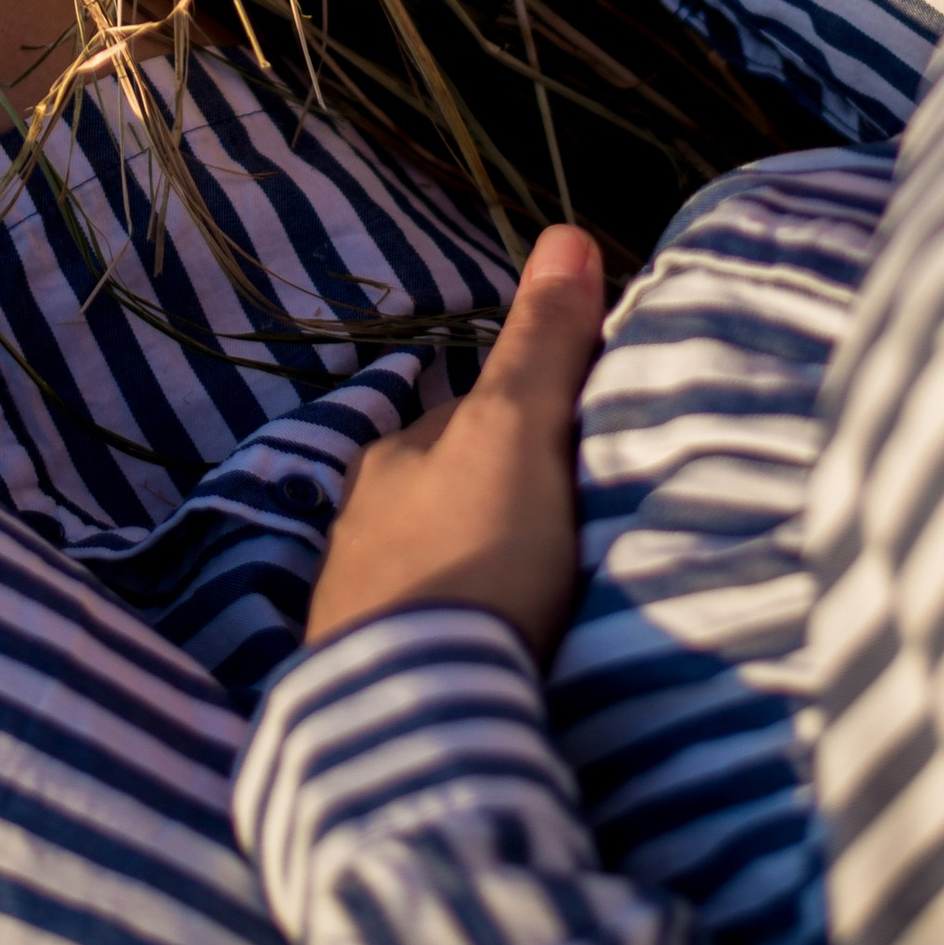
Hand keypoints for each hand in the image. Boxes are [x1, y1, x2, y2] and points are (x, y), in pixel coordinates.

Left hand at [305, 224, 604, 662]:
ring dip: (480, 570)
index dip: (532, 420)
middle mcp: (360, 520)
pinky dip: (462, 629)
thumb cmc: (474, 554)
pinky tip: (496, 653)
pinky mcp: (369, 680)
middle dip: (501, 500)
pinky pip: (427, 632)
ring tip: (543, 599)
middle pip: (451, 489)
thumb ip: (543, 344)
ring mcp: (357, 604)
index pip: (473, 415)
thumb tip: (566, 232)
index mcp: (392, 456)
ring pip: (436, 562)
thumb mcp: (518, 431)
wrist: (416, 712)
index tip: (585, 445)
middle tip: (572, 528)